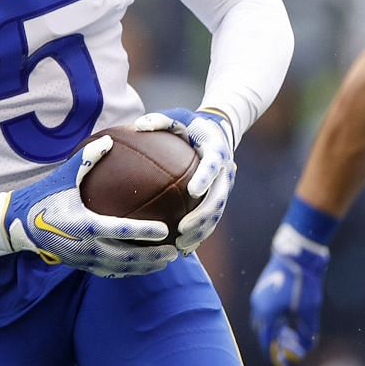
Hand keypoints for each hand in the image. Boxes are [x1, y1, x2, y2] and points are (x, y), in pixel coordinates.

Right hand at [5, 136, 176, 276]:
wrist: (19, 224)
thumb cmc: (44, 196)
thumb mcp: (64, 176)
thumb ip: (88, 159)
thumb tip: (111, 140)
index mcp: (84, 224)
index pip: (121, 230)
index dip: (144, 232)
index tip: (165, 230)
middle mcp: (86, 246)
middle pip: (126, 257)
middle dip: (152, 257)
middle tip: (175, 252)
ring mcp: (83, 259)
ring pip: (121, 268)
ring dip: (145, 267)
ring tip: (167, 262)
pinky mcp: (80, 265)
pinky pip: (109, 272)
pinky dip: (129, 271)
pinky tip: (143, 266)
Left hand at [135, 108, 234, 253]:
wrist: (218, 132)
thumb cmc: (190, 125)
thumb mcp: (177, 117)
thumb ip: (160, 120)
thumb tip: (138, 126)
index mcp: (217, 149)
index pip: (214, 164)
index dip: (205, 178)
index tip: (193, 191)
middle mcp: (226, 170)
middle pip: (219, 198)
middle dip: (203, 216)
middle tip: (182, 229)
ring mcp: (225, 186)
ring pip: (217, 214)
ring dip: (202, 232)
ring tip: (181, 246)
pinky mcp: (219, 197)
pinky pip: (211, 219)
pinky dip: (200, 234)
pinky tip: (183, 248)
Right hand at [250, 223, 327, 365]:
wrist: (296, 253)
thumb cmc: (303, 282)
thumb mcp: (309, 310)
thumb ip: (306, 331)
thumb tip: (305, 347)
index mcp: (267, 314)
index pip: (267, 342)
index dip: (275, 356)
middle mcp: (258, 306)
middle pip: (263, 333)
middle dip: (274, 343)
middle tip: (288, 349)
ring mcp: (258, 296)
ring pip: (262, 321)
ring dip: (273, 330)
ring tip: (289, 333)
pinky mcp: (263, 288)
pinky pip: (264, 310)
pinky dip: (273, 319)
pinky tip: (287, 318)